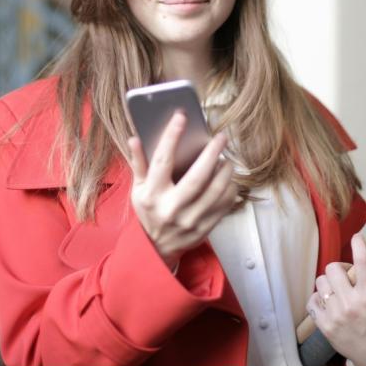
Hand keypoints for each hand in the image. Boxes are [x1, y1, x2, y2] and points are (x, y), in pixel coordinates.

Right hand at [128, 111, 239, 268]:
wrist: (157, 248)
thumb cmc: (149, 212)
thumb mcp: (138, 189)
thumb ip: (138, 164)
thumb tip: (135, 138)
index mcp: (153, 195)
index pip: (162, 161)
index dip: (171, 136)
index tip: (181, 117)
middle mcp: (172, 208)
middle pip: (197, 177)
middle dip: (211, 153)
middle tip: (220, 137)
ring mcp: (191, 220)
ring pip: (216, 190)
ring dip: (225, 170)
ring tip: (225, 158)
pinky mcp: (206, 228)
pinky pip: (224, 204)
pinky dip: (229, 188)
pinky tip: (228, 178)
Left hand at [306, 234, 365, 365]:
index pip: (361, 262)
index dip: (359, 245)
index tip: (358, 237)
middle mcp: (350, 305)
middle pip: (333, 268)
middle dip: (342, 268)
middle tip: (351, 275)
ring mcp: (335, 316)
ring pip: (320, 282)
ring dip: (330, 283)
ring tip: (341, 289)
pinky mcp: (324, 326)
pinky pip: (311, 301)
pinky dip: (318, 299)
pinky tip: (330, 301)